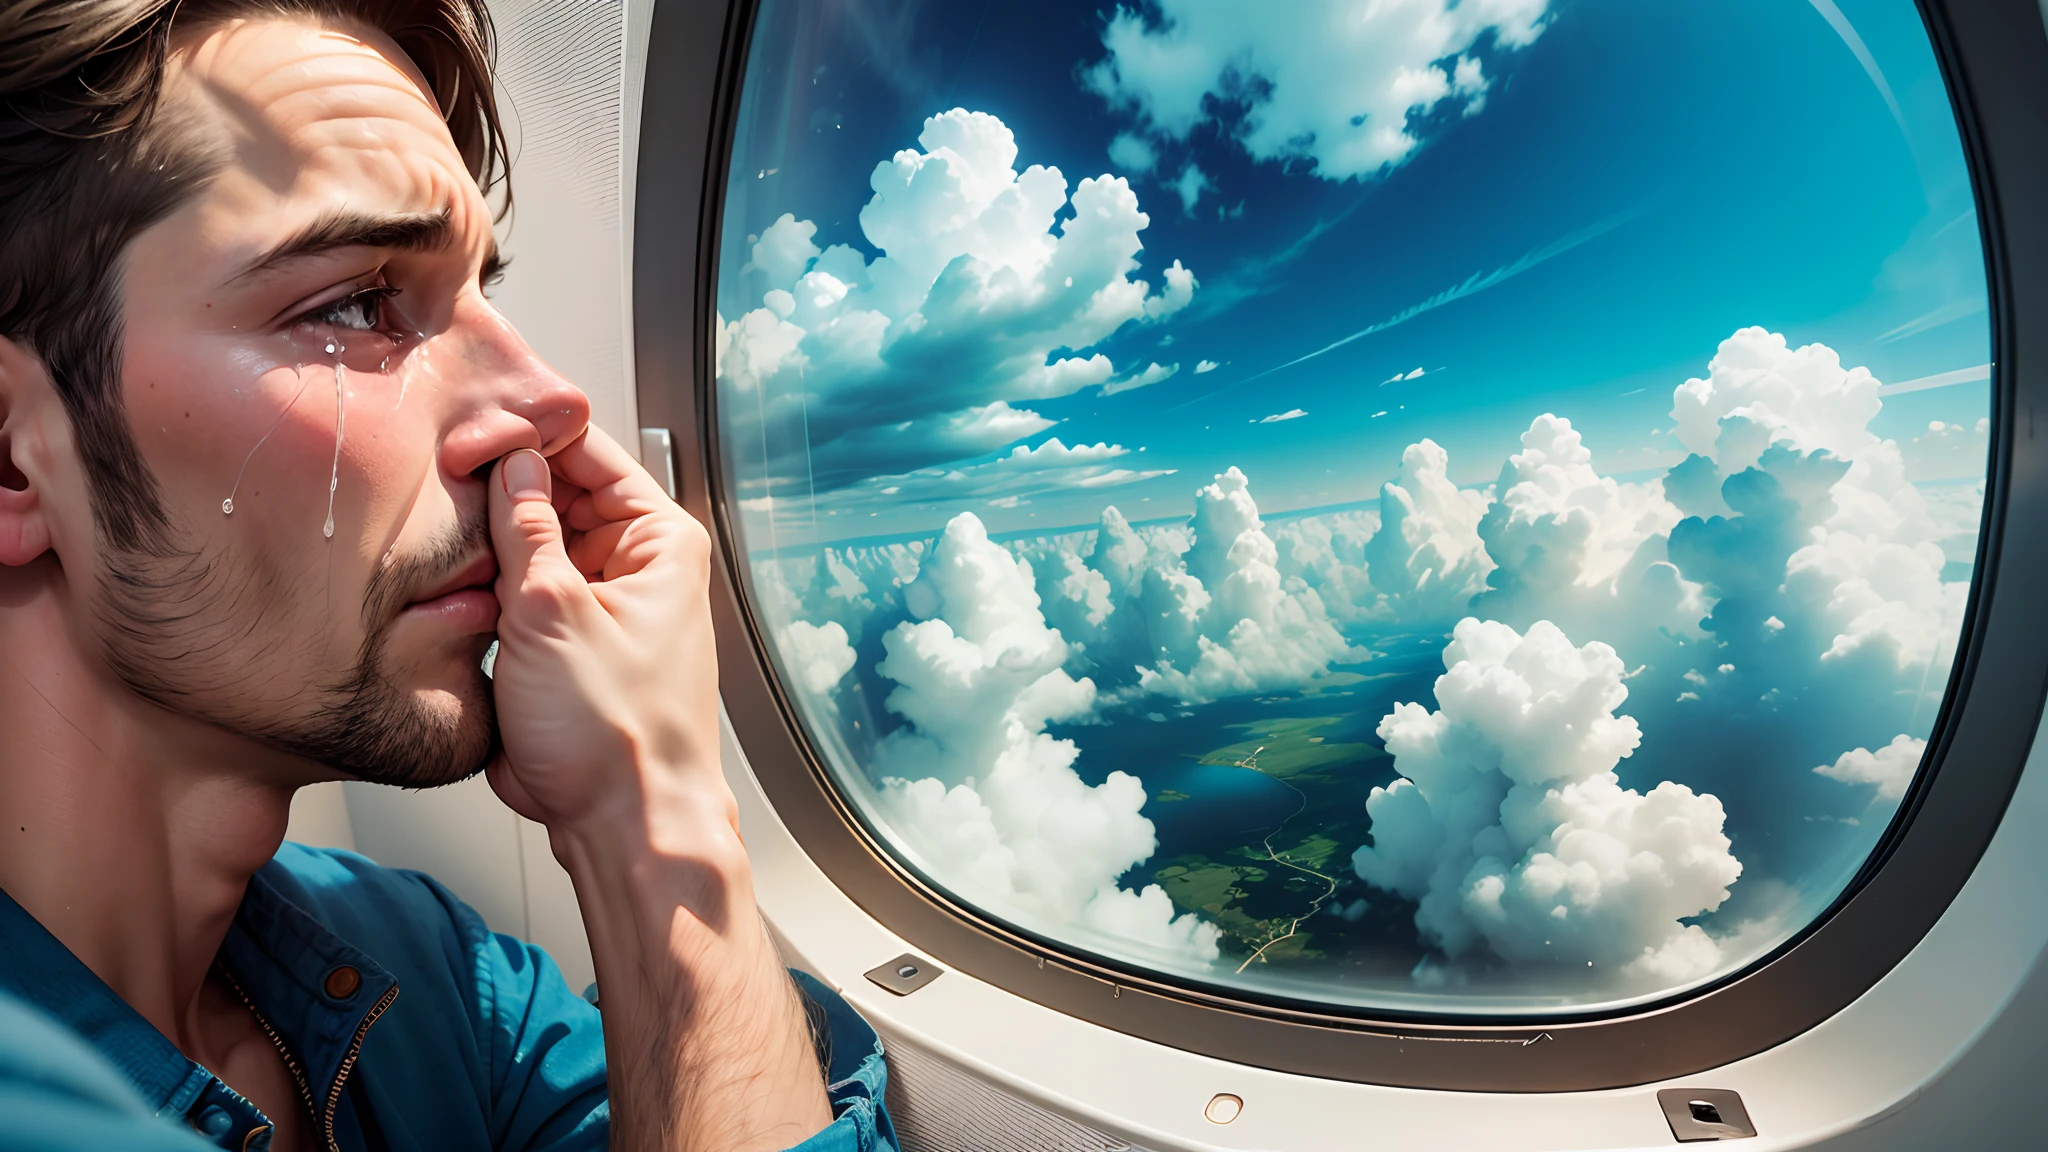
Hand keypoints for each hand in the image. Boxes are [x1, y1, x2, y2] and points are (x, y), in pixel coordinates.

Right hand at [484, 430, 832, 1148]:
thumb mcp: (552, 609)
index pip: (589, 453)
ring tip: (440, 528)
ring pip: (531, 545)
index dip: (529, 436)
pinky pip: (520, 593)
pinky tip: (451, 582)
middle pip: (556, 495)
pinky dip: (487, 587)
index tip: (472, 429)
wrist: (624, 824)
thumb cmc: (619, 736)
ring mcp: (600, 604)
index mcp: (659, 541)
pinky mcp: (565, 645)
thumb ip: (526, 527)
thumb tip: (512, 464)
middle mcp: (637, 566)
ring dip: (488, 543)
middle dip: (500, 490)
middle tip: (440, 476)